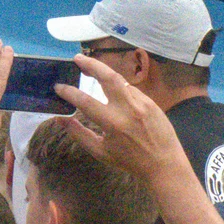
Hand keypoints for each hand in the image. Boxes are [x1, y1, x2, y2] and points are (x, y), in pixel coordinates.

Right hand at [56, 54, 195, 186]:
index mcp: (112, 123)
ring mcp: (142, 103)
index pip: (85, 101)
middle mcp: (128, 108)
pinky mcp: (152, 102)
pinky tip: (112, 91)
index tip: (58, 87)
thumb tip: (59, 119)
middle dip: (91, 64)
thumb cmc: (129, 161)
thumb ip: (79, 133)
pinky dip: (118, 88)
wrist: (164, 164)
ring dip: (104, 73)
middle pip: (108, 76)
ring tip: (91, 69)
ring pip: (120, 80)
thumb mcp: (100, 152)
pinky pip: (131, 90)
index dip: (69, 92)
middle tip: (77, 58)